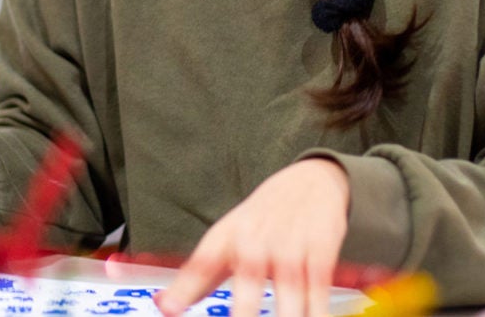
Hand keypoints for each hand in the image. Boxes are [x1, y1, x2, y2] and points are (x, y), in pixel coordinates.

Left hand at [156, 158, 350, 316]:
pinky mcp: (320, 251)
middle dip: (243, 313)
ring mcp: (289, 247)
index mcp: (225, 239)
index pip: (200, 266)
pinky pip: (318, 290)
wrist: (309, 182)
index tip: (169, 309)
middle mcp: (254, 242)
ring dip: (286, 316)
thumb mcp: (224, 241)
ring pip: (288, 293)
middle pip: (247, 284)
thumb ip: (195, 278)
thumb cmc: (260, 221)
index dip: (184, 289)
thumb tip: (164, 307)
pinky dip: (317, 310)